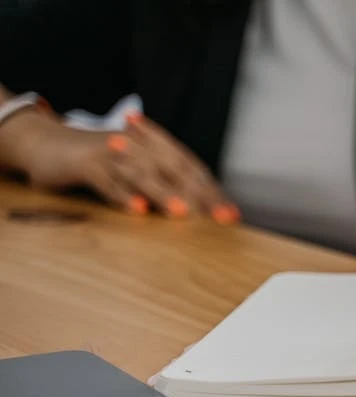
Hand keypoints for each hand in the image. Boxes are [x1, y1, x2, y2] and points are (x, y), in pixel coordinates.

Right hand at [1, 110, 238, 222]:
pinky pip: (107, 181)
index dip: (212, 190)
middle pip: (175, 169)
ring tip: (185, 213)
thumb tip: (198, 209)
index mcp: (154, 146)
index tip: (232, 215)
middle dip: (200, 194)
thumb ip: (163, 184)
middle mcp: (138, 146)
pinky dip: (123, 195)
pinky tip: (138, 210)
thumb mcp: (134, 169)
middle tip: (221, 217)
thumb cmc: (99, 161)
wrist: (44, 141)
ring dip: (165, 194)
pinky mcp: (85, 164)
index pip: (191, 168)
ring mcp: (112, 153)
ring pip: (143, 174)